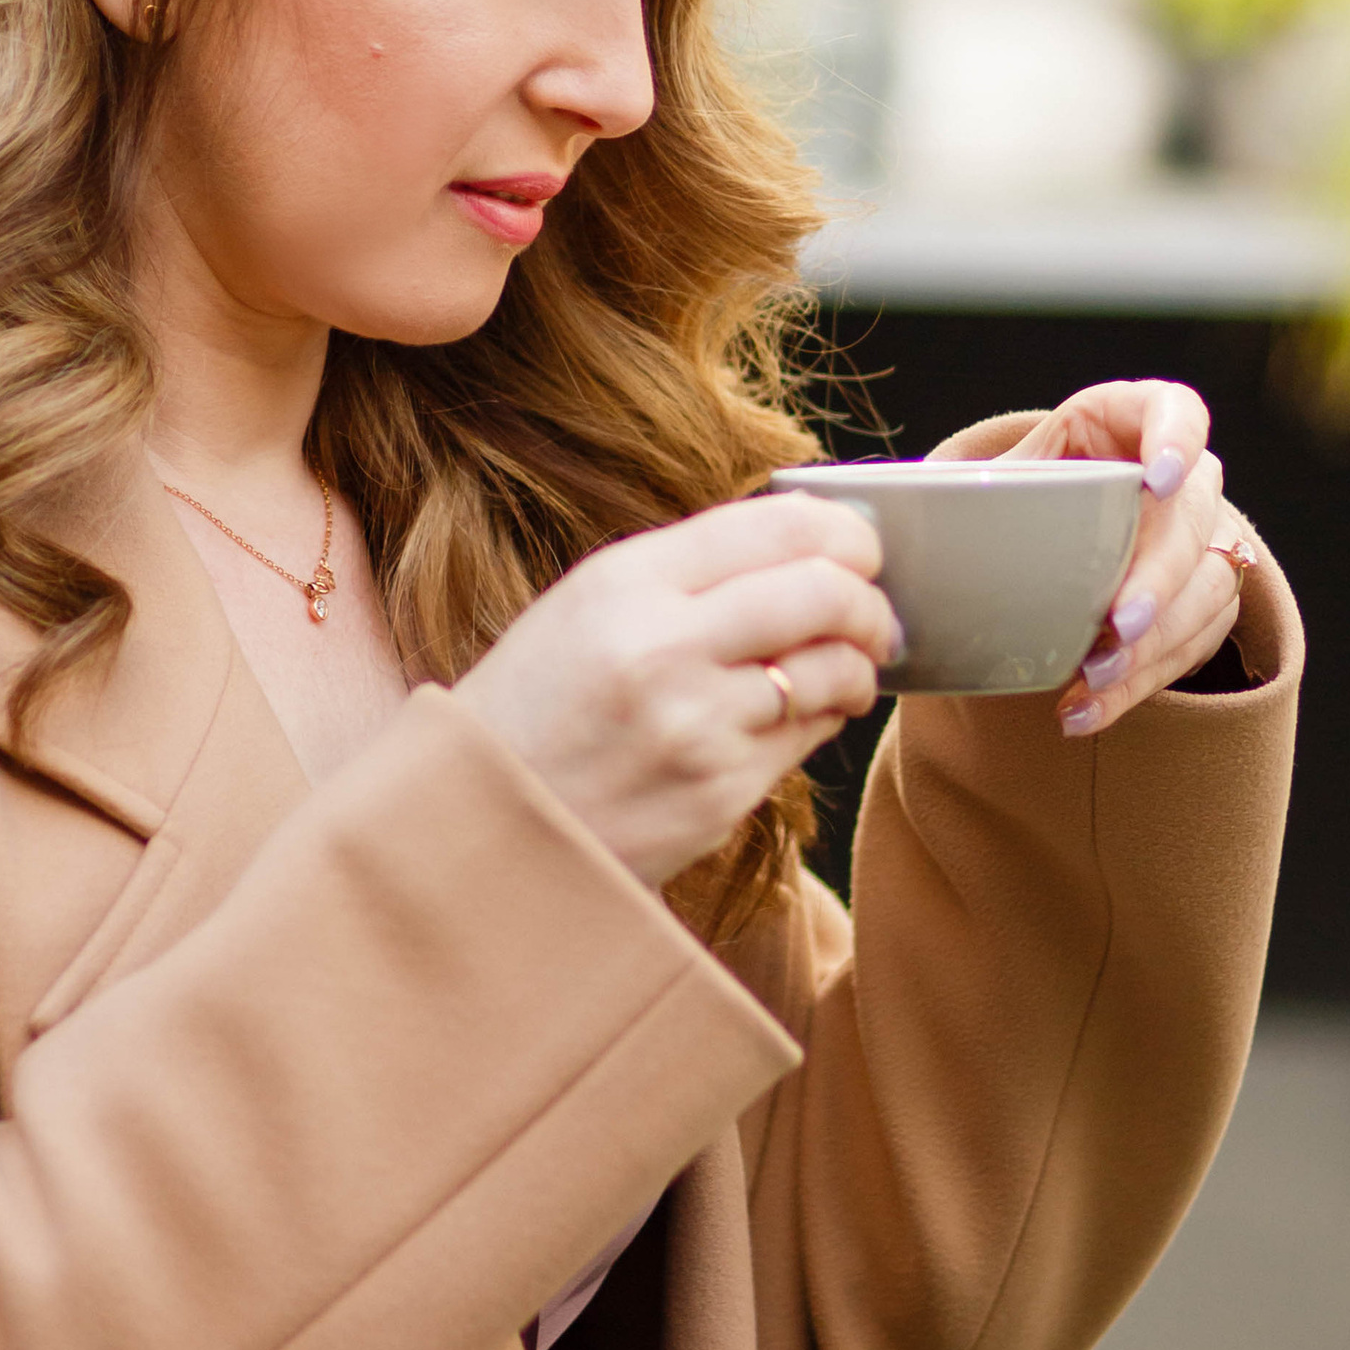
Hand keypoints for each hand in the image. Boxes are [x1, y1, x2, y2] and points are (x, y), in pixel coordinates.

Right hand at [453, 494, 897, 885]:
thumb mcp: (588, 603)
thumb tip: (812, 539)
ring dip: (858, 663)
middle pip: (826, 593)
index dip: (845, 531)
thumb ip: (690, 566)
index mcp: (625, 582)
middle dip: (870, 599)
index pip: (778, 527)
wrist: (477, 822)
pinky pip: (811, 736)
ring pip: (835, 669)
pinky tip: (799, 712)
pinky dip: (824, 716)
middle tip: (872, 609)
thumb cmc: (540, 702)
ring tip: (844, 664)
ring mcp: (696, 727)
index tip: (859, 546)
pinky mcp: (719, 795)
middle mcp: (662, 647)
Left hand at [999, 381, 1252, 738]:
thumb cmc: (1015, 501)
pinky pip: (1190, 648)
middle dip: (1158, 579)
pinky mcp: (1204, 603)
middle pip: (1192, 520)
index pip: (1174, 409)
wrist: (1043, 547)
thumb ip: (973, 485)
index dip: (1176, 437)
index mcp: (1122, 428)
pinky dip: (1136, 685)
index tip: (1157, 480)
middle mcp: (1179, 481)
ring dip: (1151, 645)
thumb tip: (908, 498)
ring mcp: (1201, 543)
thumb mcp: (997, 482)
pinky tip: (1085, 709)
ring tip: (1091, 678)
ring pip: (1206, 591)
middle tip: (1117, 625)